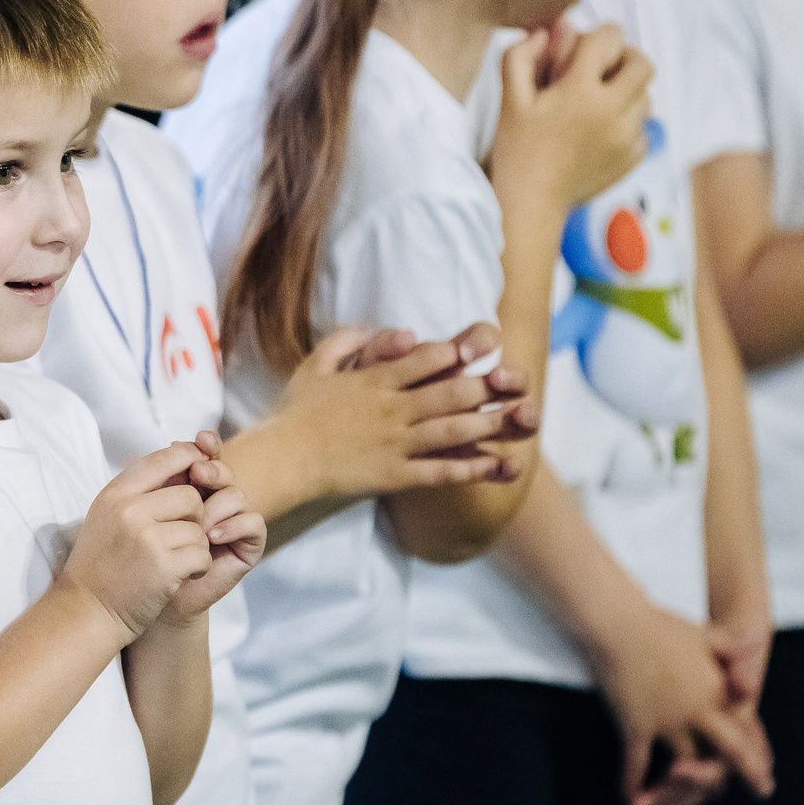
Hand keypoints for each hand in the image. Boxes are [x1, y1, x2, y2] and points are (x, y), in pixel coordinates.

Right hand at [59, 441, 220, 641]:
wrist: (86, 613)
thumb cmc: (99, 567)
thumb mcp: (106, 517)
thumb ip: (136, 493)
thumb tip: (180, 461)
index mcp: (115, 494)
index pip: (163, 459)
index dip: (189, 459)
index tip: (200, 469)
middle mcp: (129, 510)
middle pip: (189, 495)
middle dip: (194, 517)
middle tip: (180, 538)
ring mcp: (146, 537)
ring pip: (199, 528)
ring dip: (195, 546)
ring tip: (176, 561)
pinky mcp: (163, 565)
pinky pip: (202, 555)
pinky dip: (198, 567)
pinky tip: (182, 575)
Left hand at [158, 434, 265, 625]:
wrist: (153, 598)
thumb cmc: (143, 556)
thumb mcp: (146, 512)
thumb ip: (158, 479)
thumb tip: (174, 443)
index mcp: (192, 487)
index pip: (206, 457)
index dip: (208, 445)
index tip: (202, 440)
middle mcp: (215, 500)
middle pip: (223, 471)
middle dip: (212, 469)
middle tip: (198, 473)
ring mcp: (233, 521)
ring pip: (236, 494)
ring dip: (216, 505)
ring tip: (197, 524)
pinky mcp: (248, 545)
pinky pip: (253, 522)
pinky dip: (234, 525)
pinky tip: (213, 536)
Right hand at [272, 327, 521, 496]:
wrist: (284, 460)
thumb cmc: (297, 412)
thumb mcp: (316, 365)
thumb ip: (346, 342)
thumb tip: (380, 329)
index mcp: (376, 380)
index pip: (427, 359)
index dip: (459, 352)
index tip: (484, 346)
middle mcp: (392, 409)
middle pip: (450, 393)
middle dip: (488, 386)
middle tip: (517, 381)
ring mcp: (395, 443)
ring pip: (452, 430)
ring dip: (489, 423)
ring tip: (519, 419)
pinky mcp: (394, 475)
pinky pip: (439, 471)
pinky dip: (469, 467)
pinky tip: (495, 463)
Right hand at [492, 21, 652, 211]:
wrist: (531, 203)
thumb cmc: (516, 149)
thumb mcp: (509, 98)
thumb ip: (522, 55)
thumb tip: (546, 32)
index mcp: (581, 91)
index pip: (610, 38)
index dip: (598, 36)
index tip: (586, 46)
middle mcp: (612, 112)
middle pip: (643, 64)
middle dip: (625, 59)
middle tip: (602, 70)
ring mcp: (627, 137)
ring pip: (646, 96)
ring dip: (627, 92)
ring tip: (598, 104)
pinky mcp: (633, 158)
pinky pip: (644, 127)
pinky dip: (628, 123)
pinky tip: (601, 131)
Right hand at [590, 602, 774, 804]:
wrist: (619, 620)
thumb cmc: (655, 623)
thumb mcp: (701, 637)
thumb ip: (722, 652)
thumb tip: (739, 651)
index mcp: (717, 690)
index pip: (745, 731)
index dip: (755, 755)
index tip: (764, 774)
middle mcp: (700, 710)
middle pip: (725, 758)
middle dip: (741, 778)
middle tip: (758, 793)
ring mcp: (669, 720)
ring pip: (683, 772)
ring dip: (675, 795)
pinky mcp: (637, 724)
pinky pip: (637, 764)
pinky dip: (632, 785)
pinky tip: (628, 800)